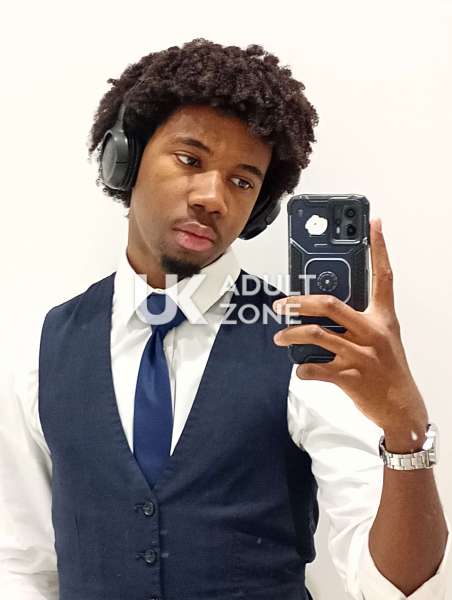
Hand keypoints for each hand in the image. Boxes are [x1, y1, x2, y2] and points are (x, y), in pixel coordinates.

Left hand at [272, 218, 427, 440]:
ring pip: (317, 335)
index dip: (379, 248)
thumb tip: (324, 309)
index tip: (374, 224)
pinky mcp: (351, 378)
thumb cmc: (389, 369)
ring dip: (292, 335)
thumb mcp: (382, 338)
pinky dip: (303, 369)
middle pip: (331, 305)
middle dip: (300, 302)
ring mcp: (362, 356)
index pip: (383, 276)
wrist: (402, 408)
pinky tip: (300, 368)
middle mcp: (373, 333)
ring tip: (280, 337)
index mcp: (383, 318)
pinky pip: (316, 369)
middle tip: (281, 304)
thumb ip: (358, 320)